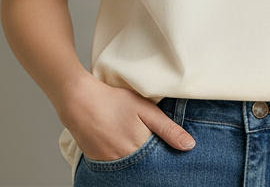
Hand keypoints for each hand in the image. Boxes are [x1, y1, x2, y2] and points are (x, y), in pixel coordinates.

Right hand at [56, 75, 195, 161]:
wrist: (79, 101)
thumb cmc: (114, 101)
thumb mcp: (145, 109)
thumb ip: (168, 128)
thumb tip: (190, 146)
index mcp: (140, 149)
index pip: (160, 163)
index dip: (167, 158)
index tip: (174, 156)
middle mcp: (125, 162)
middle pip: (146, 168)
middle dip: (153, 162)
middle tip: (152, 147)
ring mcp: (110, 165)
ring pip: (132, 169)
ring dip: (138, 162)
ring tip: (137, 144)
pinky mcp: (98, 164)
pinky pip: (116, 169)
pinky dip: (124, 162)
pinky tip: (125, 149)